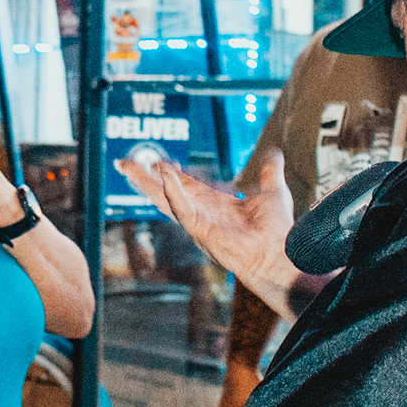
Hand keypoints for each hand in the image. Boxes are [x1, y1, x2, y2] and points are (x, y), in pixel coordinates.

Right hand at [120, 151, 295, 294]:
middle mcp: (202, 214)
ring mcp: (199, 223)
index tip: (158, 162)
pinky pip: (182, 210)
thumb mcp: (272, 191)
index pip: (186, 186)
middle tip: (124, 163)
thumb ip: (269, 172)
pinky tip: (165, 176)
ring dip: (146, 184)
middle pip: (166, 193)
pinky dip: (172, 193)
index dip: (171, 174)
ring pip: (164, 200)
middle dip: (144, 179)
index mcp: (215, 206)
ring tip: (129, 167)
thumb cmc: (277, 231)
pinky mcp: (201, 231)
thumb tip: (274, 153)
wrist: (281, 253)